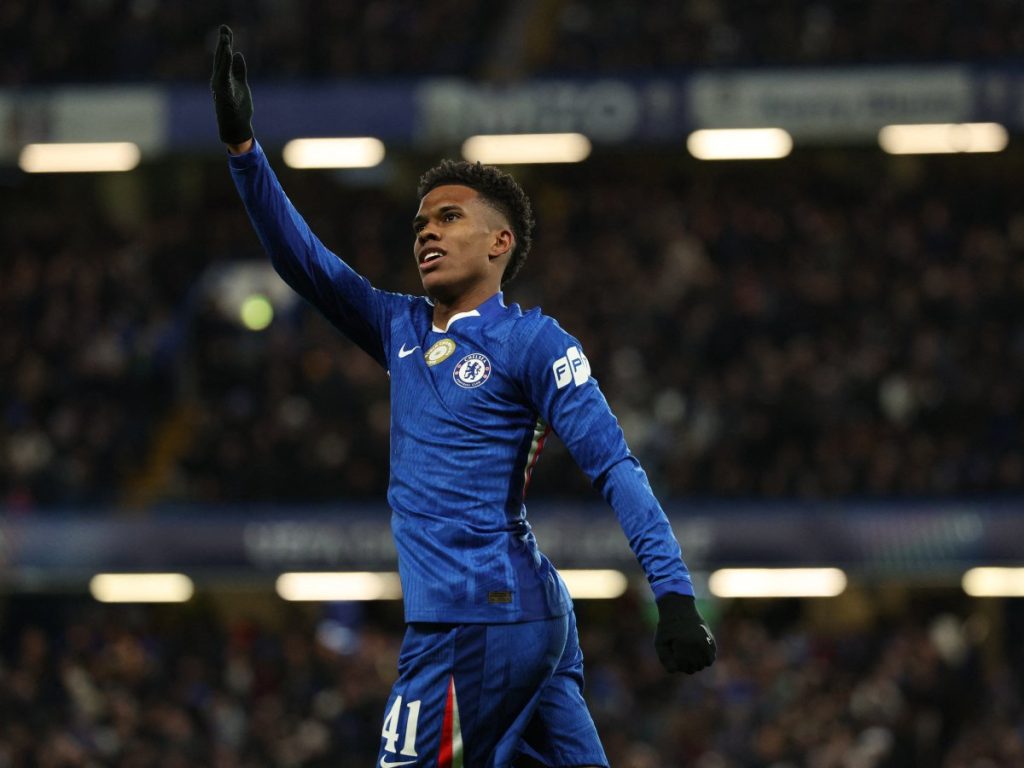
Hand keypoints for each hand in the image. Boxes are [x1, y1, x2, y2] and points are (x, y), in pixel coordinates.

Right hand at [210, 25, 253, 145]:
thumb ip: (239, 71)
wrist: (235, 127)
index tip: (227, 30)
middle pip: (220, 58)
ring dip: (223, 51)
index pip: (223, 57)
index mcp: (223, 78)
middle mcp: (219, 80)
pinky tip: (228, 53)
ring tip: (226, 38)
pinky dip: (225, 64)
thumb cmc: (238, 109)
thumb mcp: (241, 85)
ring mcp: (220, 87)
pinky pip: (224, 75)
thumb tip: (238, 54)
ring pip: (221, 65)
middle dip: (222, 43)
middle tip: (225, 28)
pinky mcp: (224, 93)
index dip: (225, 43)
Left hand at [655, 593, 715, 673]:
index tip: (673, 655)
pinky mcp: (711, 639)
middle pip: (695, 667)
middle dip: (687, 665)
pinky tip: (697, 655)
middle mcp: (697, 642)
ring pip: (705, 663)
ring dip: (697, 663)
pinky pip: (712, 656)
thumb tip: (675, 671)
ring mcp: (706, 640)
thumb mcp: (660, 642)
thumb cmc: (667, 628)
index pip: (683, 666)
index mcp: (684, 643)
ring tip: (689, 657)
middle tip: (681, 656)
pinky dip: (706, 659)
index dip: (677, 664)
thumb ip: (665, 659)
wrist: (678, 609)